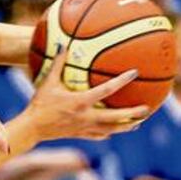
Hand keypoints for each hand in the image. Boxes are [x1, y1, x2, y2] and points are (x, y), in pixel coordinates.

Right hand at [25, 45, 148, 141]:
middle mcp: (87, 116)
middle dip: (133, 113)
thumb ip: (58, 64)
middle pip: (117, 117)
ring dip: (127, 126)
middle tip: (147, 109)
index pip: (106, 90)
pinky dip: (110, 132)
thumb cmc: (40, 103)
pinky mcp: (82, 135)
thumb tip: (64, 45)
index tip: (133, 72)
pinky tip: (115, 130)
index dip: (122, 81)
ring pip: (112, 129)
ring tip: (138, 122)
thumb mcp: (48, 82)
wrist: (33, 127)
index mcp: (81, 101)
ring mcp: (86, 128)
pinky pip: (100, 135)